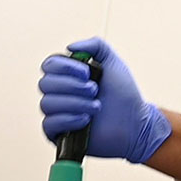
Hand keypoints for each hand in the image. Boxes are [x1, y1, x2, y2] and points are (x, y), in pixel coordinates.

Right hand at [39, 37, 171, 162]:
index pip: (49, 65)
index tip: (86, 72)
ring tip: (97, 107)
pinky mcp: (59, 133)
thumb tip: (70, 47)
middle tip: (95, 90)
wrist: (135, 123)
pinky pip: (49, 124)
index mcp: (68, 75)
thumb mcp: (114, 63)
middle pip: (45, 83)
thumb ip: (96, 46)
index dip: (64, 67)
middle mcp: (60, 93)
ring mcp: (58, 113)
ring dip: (76, 103)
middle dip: (73, 86)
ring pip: (47, 103)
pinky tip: (86, 120)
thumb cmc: (124, 95)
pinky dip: (69, 119)